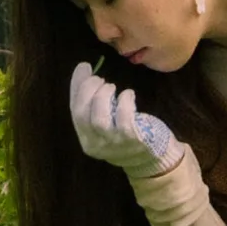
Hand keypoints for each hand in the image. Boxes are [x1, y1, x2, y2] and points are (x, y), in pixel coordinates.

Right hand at [67, 62, 184, 187]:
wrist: (151, 159)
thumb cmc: (126, 135)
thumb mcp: (105, 121)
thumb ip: (93, 102)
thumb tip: (84, 69)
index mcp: (86, 139)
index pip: (75, 111)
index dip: (77, 87)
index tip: (84, 67)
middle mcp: (96, 145)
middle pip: (83, 115)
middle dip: (88, 90)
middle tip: (99, 78)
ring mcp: (114, 144)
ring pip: (99, 119)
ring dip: (103, 96)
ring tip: (111, 87)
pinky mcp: (132, 140)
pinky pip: (124, 119)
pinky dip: (125, 101)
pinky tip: (128, 94)